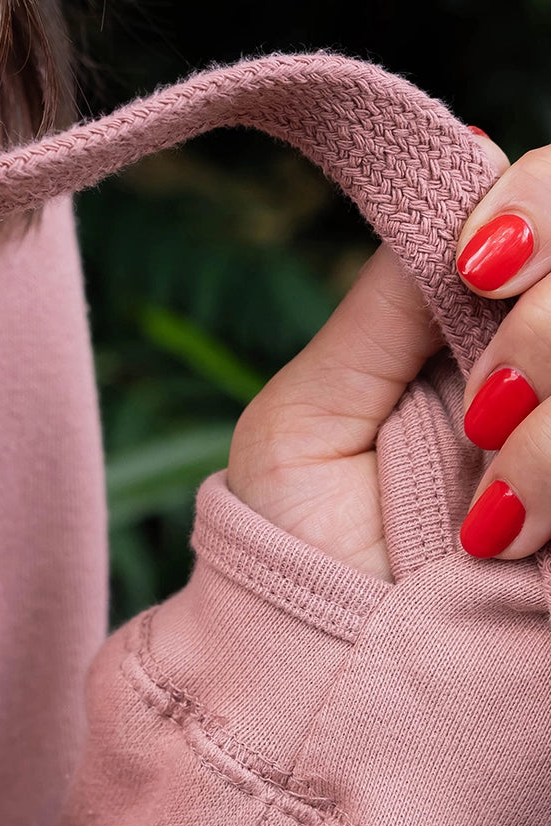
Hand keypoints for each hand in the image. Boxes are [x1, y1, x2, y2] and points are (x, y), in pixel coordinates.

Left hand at [226, 130, 511, 580]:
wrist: (313, 675)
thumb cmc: (299, 546)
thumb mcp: (314, 410)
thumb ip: (391, 297)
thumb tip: (464, 151)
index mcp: (485, 327)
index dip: (543, 209)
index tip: (480, 264)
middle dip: (546, 333)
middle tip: (480, 415)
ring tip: (485, 515)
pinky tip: (514, 542)